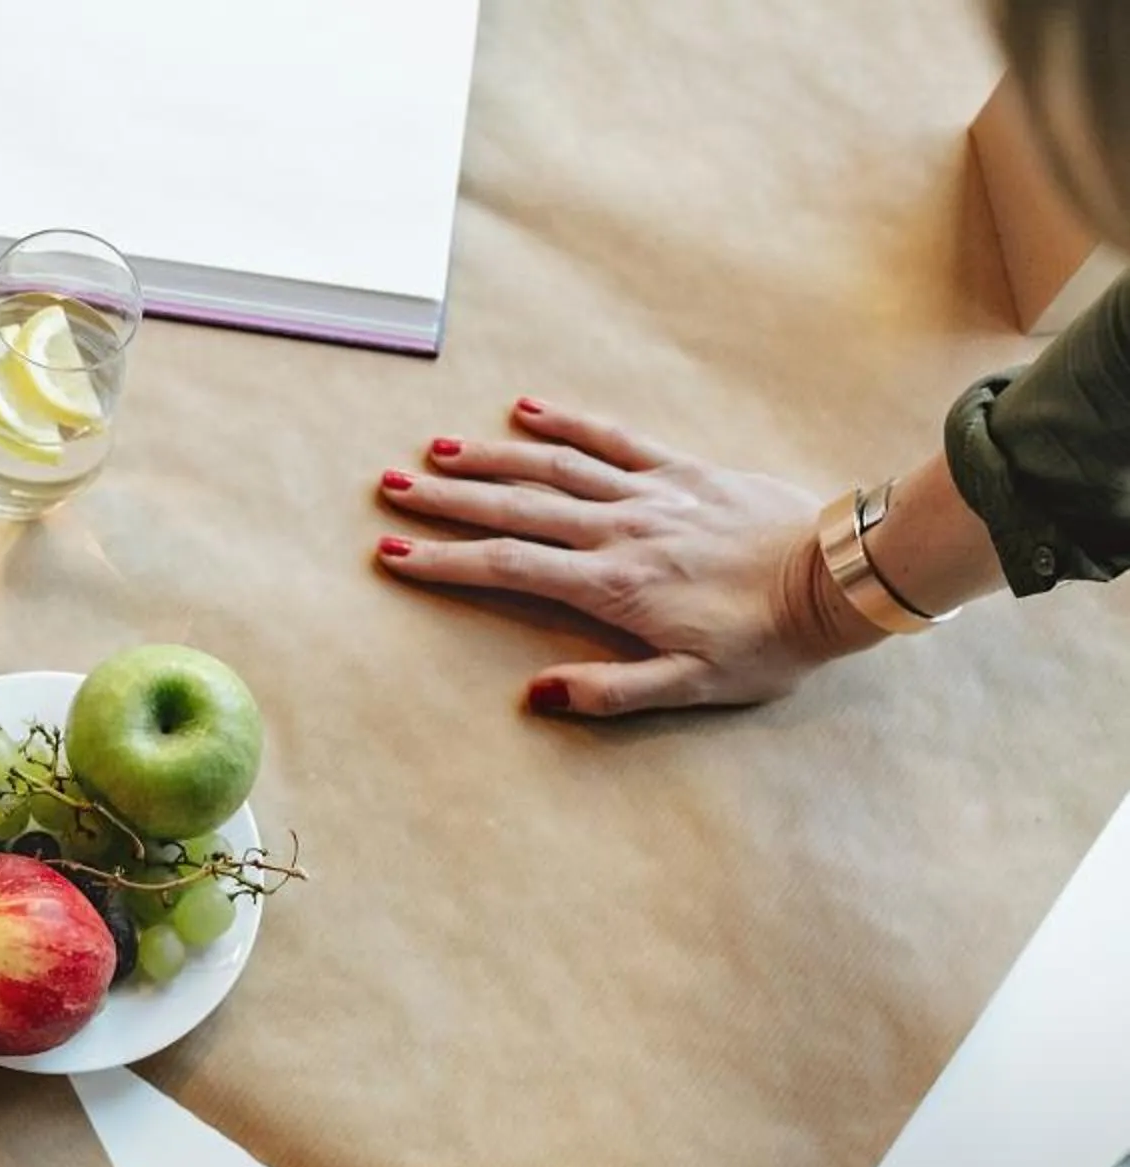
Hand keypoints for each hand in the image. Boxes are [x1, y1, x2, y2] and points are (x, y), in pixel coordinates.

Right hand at [372, 398, 878, 718]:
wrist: (841, 578)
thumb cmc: (769, 641)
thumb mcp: (692, 686)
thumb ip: (611, 693)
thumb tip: (536, 694)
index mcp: (612, 585)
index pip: (509, 566)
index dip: (445, 561)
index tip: (393, 554)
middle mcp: (620, 530)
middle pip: (516, 506)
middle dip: (448, 498)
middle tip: (390, 486)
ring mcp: (651, 494)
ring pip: (555, 465)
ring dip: (492, 455)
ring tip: (438, 450)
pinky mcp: (684, 471)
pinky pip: (615, 439)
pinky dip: (569, 420)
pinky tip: (529, 406)